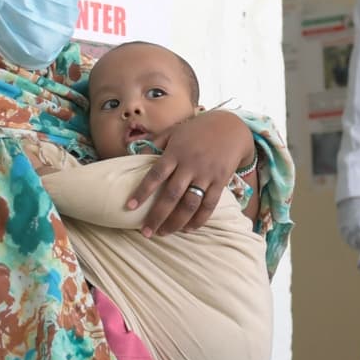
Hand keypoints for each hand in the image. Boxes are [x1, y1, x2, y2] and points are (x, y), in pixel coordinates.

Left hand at [127, 111, 252, 237]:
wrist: (230, 127)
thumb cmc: (196, 130)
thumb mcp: (173, 132)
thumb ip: (153, 144)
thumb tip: (131, 156)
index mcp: (175, 153)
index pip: (155, 175)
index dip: (141, 192)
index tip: (129, 207)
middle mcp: (190, 165)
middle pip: (171, 195)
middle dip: (157, 216)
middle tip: (145, 232)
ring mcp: (206, 174)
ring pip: (190, 204)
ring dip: (176, 222)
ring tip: (163, 233)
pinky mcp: (220, 181)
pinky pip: (209, 205)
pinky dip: (199, 220)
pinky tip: (188, 229)